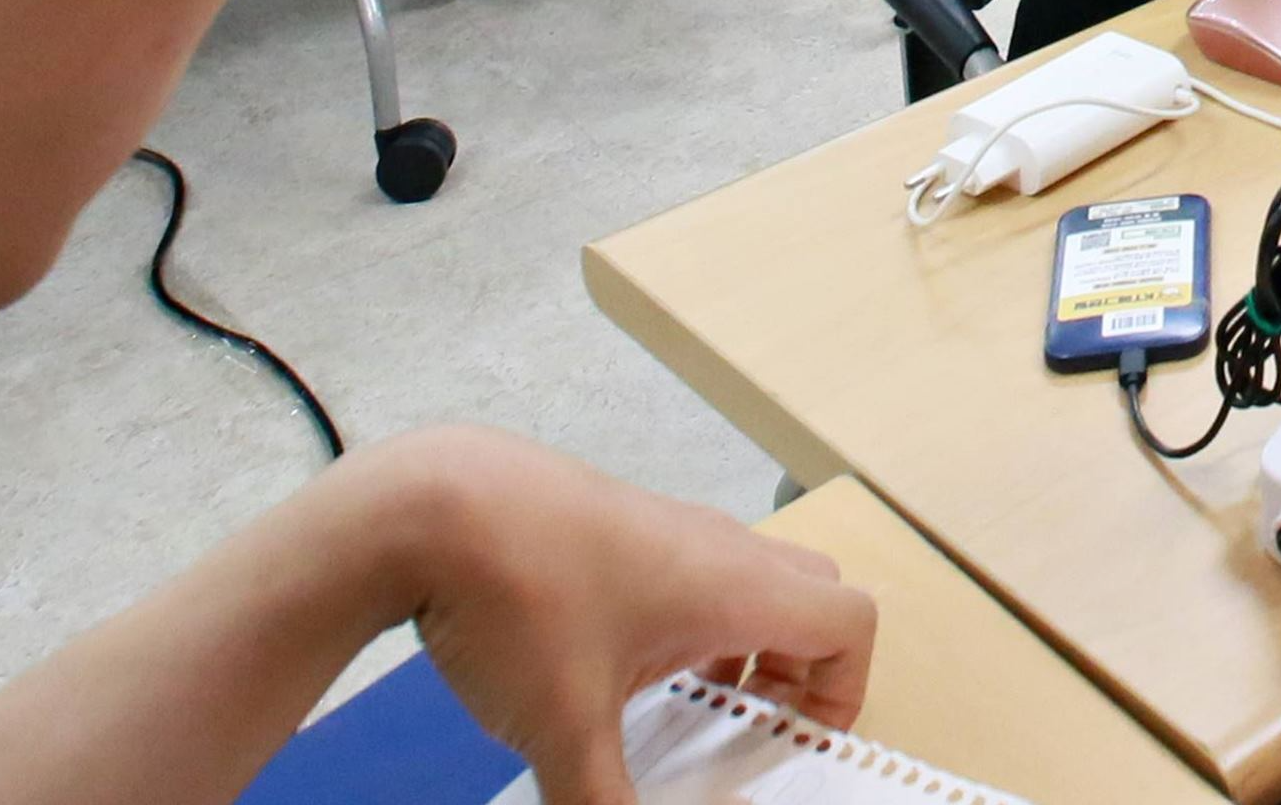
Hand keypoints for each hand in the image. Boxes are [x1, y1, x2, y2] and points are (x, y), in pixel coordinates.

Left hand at [368, 428, 873, 804]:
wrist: (430, 506)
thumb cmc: (518, 597)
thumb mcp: (563, 727)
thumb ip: (602, 803)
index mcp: (734, 587)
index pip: (850, 622)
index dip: (844, 693)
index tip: (793, 744)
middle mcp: (720, 548)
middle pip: (814, 597)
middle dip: (800, 669)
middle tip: (748, 725)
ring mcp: (671, 529)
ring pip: (752, 581)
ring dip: (744, 644)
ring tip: (683, 704)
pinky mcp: (624, 525)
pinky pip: (695, 572)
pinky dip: (691, 623)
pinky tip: (616, 667)